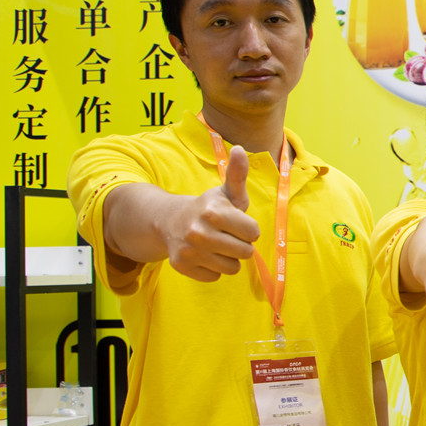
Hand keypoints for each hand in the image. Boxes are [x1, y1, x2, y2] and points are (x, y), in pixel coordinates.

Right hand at [162, 145, 260, 281]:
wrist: (170, 221)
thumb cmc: (209, 208)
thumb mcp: (226, 192)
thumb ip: (237, 174)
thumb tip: (239, 149)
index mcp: (214, 212)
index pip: (254, 233)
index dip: (248, 229)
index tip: (235, 222)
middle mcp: (199, 232)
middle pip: (245, 252)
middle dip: (240, 244)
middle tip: (225, 234)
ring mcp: (189, 251)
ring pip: (232, 267)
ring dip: (228, 258)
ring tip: (216, 244)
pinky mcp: (182, 266)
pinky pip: (215, 277)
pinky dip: (212, 268)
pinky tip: (203, 254)